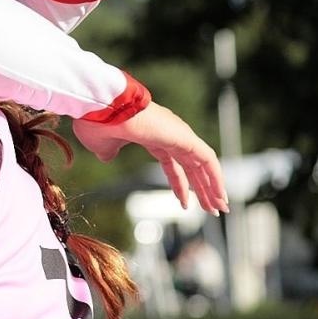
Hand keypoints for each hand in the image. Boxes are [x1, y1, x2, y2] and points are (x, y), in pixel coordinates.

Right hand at [73, 102, 228, 214]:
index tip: (185, 203)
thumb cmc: (98, 123)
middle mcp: (168, 134)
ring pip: (203, 164)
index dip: (179, 184)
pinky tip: (219, 195)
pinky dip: (216, 177)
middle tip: (211, 209)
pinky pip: (207, 159)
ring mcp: (178, 133)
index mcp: (151, 136)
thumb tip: (107, 157)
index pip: (172, 164)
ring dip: (212, 187)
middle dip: (202, 189)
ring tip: (219, 208)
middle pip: (191, 166)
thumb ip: (109, 152)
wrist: (102, 109)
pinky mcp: (184, 136)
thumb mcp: (102, 145)